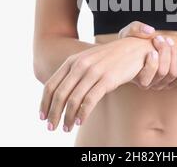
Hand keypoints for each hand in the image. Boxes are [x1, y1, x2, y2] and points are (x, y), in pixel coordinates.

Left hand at [39, 36, 153, 132]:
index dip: (44, 103)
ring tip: (66, 128)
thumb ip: (74, 74)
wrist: (134, 48)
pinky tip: (80, 122)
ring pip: (73, 99)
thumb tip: (61, 94)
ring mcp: (94, 72)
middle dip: (53, 113)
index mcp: (72, 61)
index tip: (42, 117)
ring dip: (68, 117)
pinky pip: (90, 100)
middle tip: (51, 127)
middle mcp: (80, 65)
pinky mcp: (107, 79)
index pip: (51, 85)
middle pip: (59, 94)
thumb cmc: (110, 58)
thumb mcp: (88, 61)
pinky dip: (82, 113)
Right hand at [119, 21, 176, 90]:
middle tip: (160, 38)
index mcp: (135, 77)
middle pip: (162, 73)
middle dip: (164, 52)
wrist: (141, 50)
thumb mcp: (127, 33)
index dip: (152, 63)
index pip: (145, 80)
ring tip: (169, 41)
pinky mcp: (171, 82)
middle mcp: (149, 84)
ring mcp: (161, 84)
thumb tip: (150, 31)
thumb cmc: (131, 42)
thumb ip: (135, 29)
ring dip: (175, 55)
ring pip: (173, 74)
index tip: (152, 46)